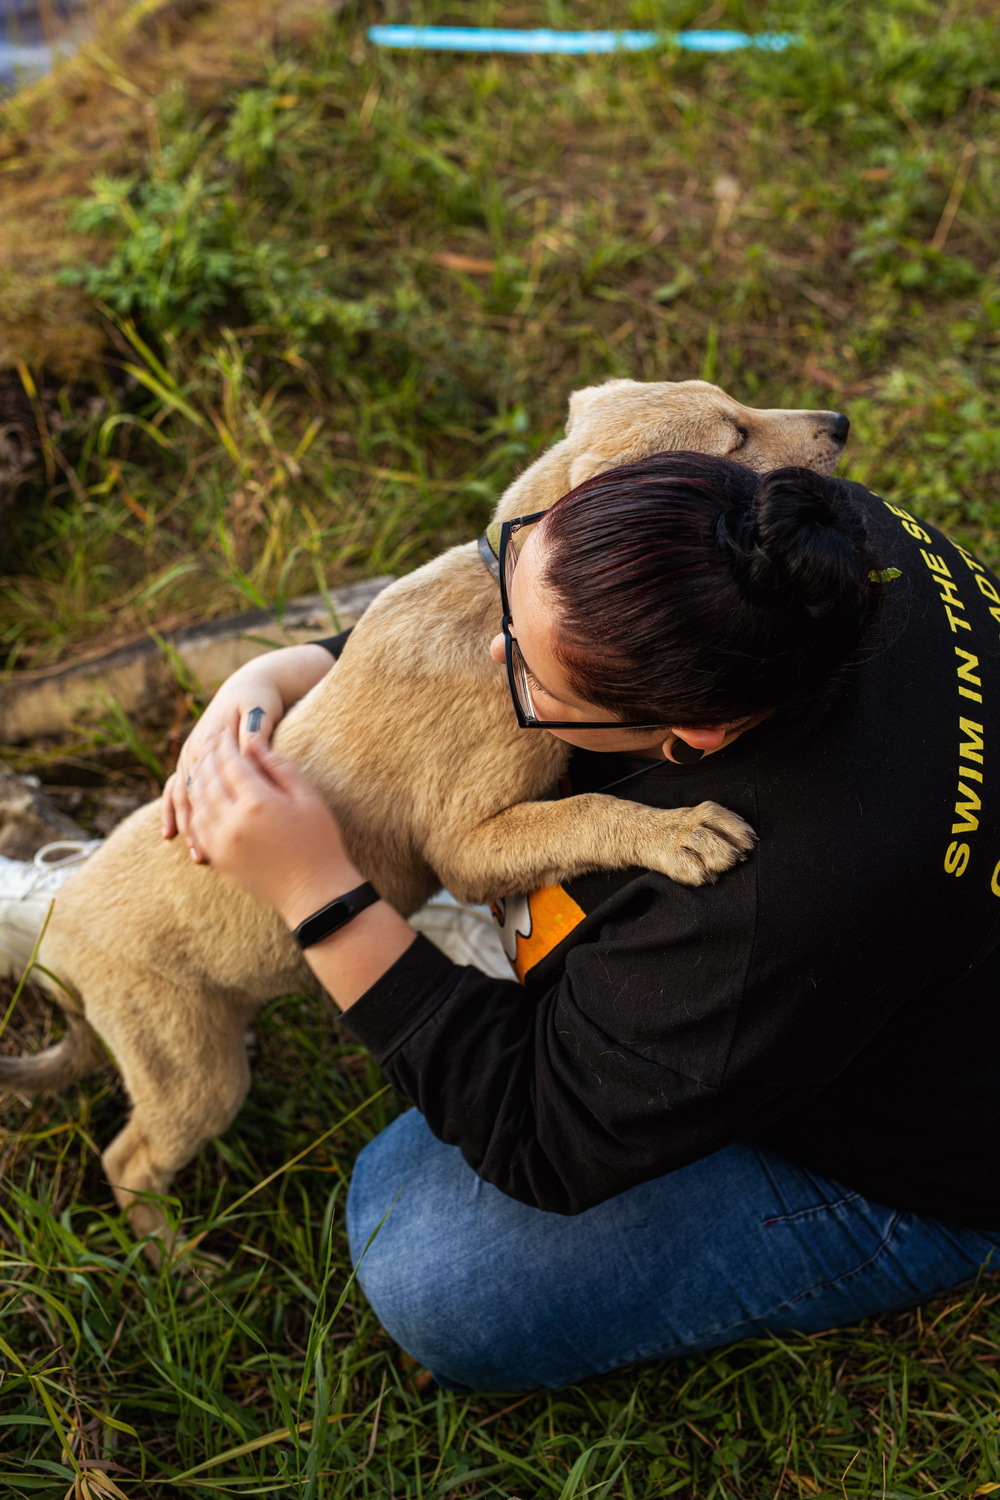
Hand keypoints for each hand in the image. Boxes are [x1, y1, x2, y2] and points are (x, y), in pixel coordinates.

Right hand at [162, 679, 283, 858]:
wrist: (249, 685)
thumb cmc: (260, 699)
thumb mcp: (260, 710)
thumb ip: (255, 731)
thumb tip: (248, 750)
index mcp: (211, 739)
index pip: (204, 780)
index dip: (207, 809)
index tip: (217, 836)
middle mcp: (195, 748)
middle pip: (188, 794)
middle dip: (194, 827)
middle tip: (204, 857)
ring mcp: (192, 755)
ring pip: (182, 796)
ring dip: (187, 825)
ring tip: (198, 855)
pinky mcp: (195, 761)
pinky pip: (180, 790)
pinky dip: (180, 813)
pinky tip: (178, 836)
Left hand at [184, 729, 362, 927]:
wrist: (314, 892)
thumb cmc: (319, 841)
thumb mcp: (307, 797)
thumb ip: (277, 766)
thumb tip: (253, 741)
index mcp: (258, 803)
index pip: (230, 762)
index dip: (226, 743)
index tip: (226, 729)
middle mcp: (233, 822)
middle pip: (209, 779)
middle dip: (208, 756)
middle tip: (211, 739)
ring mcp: (222, 842)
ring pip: (198, 802)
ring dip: (197, 779)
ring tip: (203, 763)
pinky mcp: (219, 858)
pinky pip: (198, 826)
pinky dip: (195, 806)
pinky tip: (201, 796)